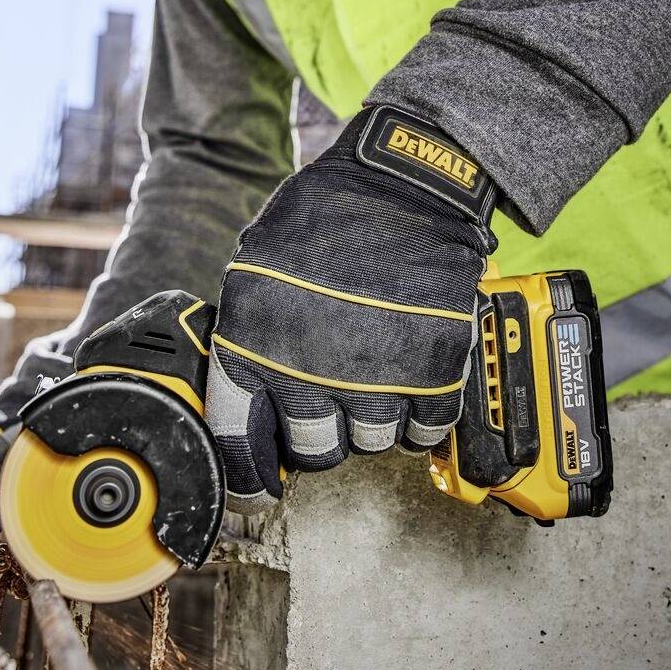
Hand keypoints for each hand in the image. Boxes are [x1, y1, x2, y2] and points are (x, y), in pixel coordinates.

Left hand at [205, 105, 494, 513]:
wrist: (405, 182)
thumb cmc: (326, 212)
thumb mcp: (256, 263)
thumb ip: (249, 331)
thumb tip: (245, 387)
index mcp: (253, 349)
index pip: (238, 442)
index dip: (247, 474)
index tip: (257, 487)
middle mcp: (309, 376)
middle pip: (313, 451)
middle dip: (320, 431)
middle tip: (330, 398)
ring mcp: (375, 380)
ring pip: (371, 443)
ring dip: (371, 416)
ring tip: (374, 371)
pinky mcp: (432, 374)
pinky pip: (424, 429)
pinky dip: (420, 412)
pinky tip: (411, 374)